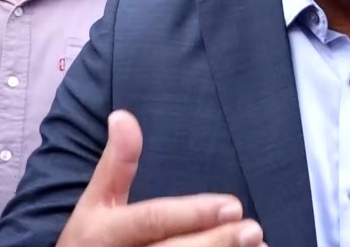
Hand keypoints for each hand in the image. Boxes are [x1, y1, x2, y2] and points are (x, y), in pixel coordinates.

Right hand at [58, 110, 265, 246]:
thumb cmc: (91, 238)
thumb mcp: (95, 200)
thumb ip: (116, 163)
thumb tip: (123, 115)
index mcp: (107, 233)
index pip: (153, 220)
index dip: (192, 214)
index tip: (233, 205)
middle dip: (216, 241)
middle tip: (253, 229)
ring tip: (258, 245)